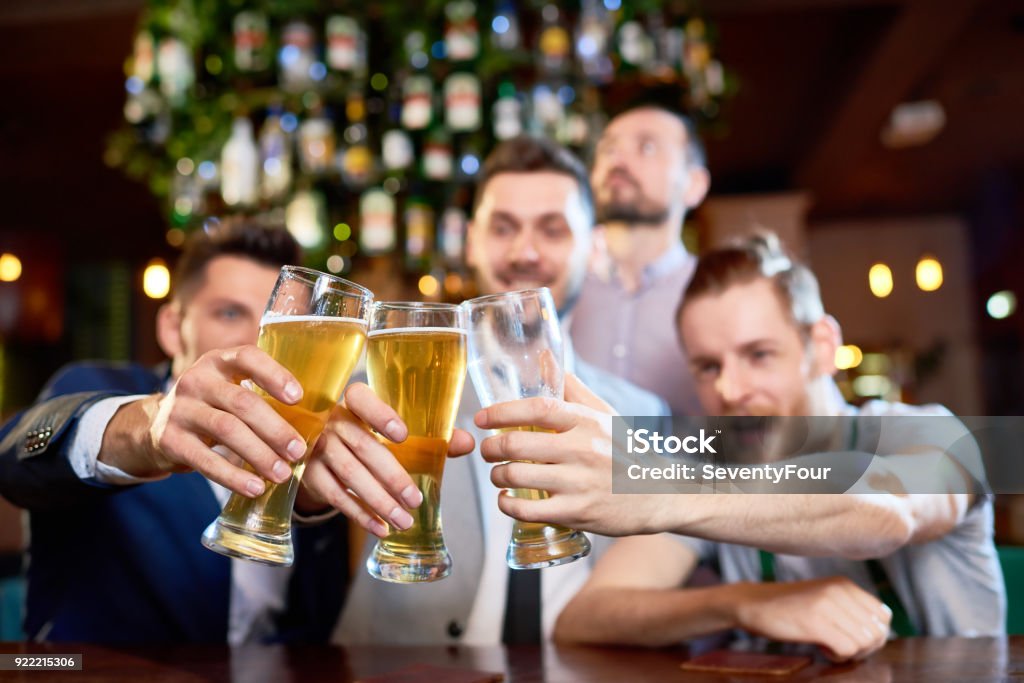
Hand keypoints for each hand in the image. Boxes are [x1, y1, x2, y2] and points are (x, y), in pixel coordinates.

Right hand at [104, 345, 308, 497]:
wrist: (156, 427)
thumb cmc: (213, 407)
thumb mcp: (230, 390)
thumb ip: (262, 397)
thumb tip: (315, 424)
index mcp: (219, 362)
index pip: (248, 358)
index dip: (274, 374)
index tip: (299, 397)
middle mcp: (197, 380)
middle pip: (242, 402)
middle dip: (275, 428)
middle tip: (299, 451)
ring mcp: (180, 409)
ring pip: (227, 430)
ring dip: (259, 455)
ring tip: (282, 474)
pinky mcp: (170, 440)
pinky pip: (205, 460)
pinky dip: (233, 477)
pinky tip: (255, 488)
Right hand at [299, 382, 474, 537]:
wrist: (318, 451)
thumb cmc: (366, 435)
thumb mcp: (392, 432)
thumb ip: (430, 438)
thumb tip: (469, 442)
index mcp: (353, 402)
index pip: (361, 399)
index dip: (380, 415)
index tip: (404, 435)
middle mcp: (331, 421)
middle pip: (363, 447)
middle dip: (391, 476)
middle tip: (416, 500)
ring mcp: (316, 448)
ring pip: (349, 475)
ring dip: (379, 501)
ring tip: (404, 520)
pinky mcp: (308, 474)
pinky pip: (335, 496)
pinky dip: (359, 514)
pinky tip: (380, 528)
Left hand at [478, 374, 666, 535]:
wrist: (660, 495)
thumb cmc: (627, 452)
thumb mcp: (605, 415)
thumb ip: (572, 388)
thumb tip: (546, 358)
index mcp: (587, 422)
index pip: (535, 409)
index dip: (501, 411)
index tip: (481, 418)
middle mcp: (582, 450)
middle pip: (516, 444)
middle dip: (490, 448)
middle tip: (487, 450)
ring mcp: (578, 483)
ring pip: (516, 476)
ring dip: (496, 476)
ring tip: (498, 474)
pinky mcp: (576, 513)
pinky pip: (526, 510)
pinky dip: (506, 504)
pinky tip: (506, 499)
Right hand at [732, 576, 891, 661]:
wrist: (752, 604)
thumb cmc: (788, 607)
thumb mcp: (823, 598)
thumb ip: (850, 608)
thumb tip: (880, 632)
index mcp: (844, 584)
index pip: (883, 615)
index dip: (874, 635)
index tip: (853, 640)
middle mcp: (839, 590)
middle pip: (877, 631)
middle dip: (864, 648)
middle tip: (841, 647)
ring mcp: (827, 605)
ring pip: (865, 642)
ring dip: (850, 653)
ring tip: (829, 646)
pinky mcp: (815, 622)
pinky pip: (847, 649)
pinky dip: (838, 656)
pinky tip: (821, 648)